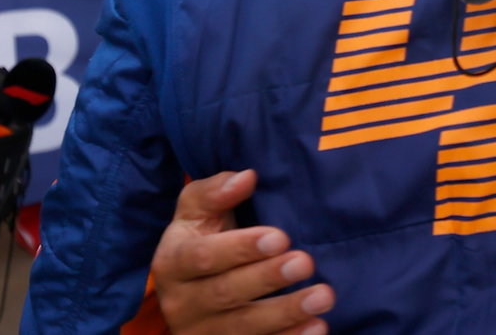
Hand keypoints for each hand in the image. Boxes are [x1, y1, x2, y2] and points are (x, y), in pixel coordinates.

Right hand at [153, 169, 333, 334]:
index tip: (280, 236)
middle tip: (305, 262)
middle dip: (267, 278)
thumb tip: (246, 177)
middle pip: (226, 293)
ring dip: (286, 313)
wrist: (190, 287)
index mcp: (172, 262)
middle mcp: (182, 303)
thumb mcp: (195, 211)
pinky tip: (317, 327)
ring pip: (244, 327)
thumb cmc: (201, 237)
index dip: (240, 248)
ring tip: (322, 297)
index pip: (203, 256)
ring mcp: (203, 332)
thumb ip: (216, 192)